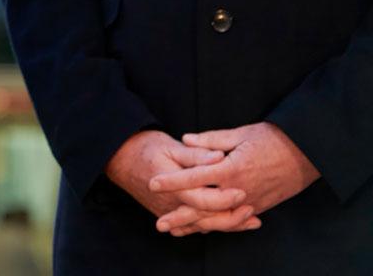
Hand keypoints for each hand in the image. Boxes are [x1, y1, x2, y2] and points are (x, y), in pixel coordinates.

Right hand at [106, 130, 257, 236]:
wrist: (120, 158)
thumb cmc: (146, 147)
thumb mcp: (170, 146)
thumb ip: (195, 154)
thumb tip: (218, 156)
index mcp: (174, 186)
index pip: (204, 199)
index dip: (225, 197)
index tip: (243, 192)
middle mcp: (172, 203)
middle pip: (207, 218)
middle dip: (232, 217)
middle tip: (252, 210)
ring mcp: (170, 211)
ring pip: (202, 225)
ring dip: (227, 225)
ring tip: (250, 221)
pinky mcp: (169, 213)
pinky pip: (194, 226)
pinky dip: (213, 226)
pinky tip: (229, 224)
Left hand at [150, 122, 318, 233]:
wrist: (309, 154)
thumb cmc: (274, 138)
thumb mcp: (241, 133)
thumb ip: (211, 139)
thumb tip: (185, 139)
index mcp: (231, 169)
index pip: (194, 178)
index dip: (172, 182)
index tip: (153, 183)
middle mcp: (239, 190)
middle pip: (203, 207)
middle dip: (179, 216)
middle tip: (158, 223)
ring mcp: (250, 202)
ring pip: (218, 220)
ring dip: (196, 226)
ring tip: (176, 231)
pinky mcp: (259, 208)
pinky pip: (234, 221)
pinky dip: (217, 226)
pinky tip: (204, 229)